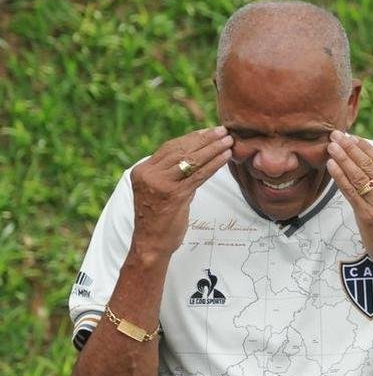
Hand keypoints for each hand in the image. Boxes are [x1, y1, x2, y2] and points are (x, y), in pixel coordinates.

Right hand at [130, 126, 233, 256]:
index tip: (209, 131)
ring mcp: (160, 184)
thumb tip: (197, 157)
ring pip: (191, 160)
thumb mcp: (160, 190)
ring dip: (213, 149)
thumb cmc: (159, 219)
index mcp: (142, 170)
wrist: (151, 243)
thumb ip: (173, 173)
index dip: (191, 138)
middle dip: (204, 139)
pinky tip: (226, 157)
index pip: (169, 148)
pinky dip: (214, 164)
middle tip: (222, 131)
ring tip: (228, 141)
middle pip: (181, 150)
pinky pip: (199, 175)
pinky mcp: (174, 195)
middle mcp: (148, 174)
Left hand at [326, 131, 372, 287]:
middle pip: (370, 166)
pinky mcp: (368, 216)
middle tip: (337, 135)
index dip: (367, 148)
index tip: (354, 137)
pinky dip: (340, 177)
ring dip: (343, 158)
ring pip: (359, 176)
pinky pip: (351, 192)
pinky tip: (332, 166)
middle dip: (351, 148)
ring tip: (331, 146)